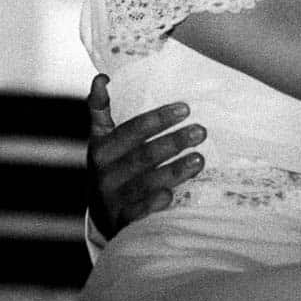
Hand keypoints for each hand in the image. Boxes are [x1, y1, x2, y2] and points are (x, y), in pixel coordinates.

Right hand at [86, 74, 206, 238]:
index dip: (155, 119)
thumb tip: (102, 78)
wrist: (105, 216)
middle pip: (141, 156)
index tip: (184, 108)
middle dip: (173, 142)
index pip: (130, 130)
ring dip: (173, 170)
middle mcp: (103, 175)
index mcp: (100, 150)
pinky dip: (154, 202)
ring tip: (199, 159)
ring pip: (144, 183)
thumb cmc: (112, 169)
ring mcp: (111, 200)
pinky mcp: (121, 223)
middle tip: (201, 131)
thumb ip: (101, 111)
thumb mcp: (103, 141)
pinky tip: (172, 194)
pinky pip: (139, 212)